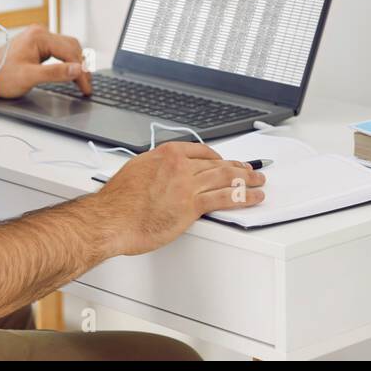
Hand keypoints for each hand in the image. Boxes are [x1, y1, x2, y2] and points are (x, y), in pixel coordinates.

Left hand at [0, 25, 92, 99]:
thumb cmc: (1, 76)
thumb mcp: (30, 77)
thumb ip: (56, 73)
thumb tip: (77, 69)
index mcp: (39, 37)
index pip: (70, 52)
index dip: (81, 71)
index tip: (86, 87)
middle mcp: (40, 33)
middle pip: (72, 47)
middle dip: (81, 67)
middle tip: (86, 86)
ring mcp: (39, 37)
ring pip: (67, 48)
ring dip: (75, 63)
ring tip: (81, 81)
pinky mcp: (37, 44)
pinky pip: (59, 50)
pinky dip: (67, 61)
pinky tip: (70, 72)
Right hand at [95, 141, 265, 255]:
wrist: (111, 219)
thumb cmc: (118, 202)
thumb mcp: (137, 171)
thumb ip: (156, 169)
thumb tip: (163, 174)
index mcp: (166, 154)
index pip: (202, 151)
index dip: (219, 158)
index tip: (226, 162)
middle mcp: (180, 166)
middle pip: (217, 163)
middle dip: (238, 167)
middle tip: (252, 170)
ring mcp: (187, 185)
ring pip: (225, 178)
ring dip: (247, 180)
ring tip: (259, 182)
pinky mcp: (191, 206)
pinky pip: (224, 198)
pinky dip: (243, 197)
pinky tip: (253, 197)